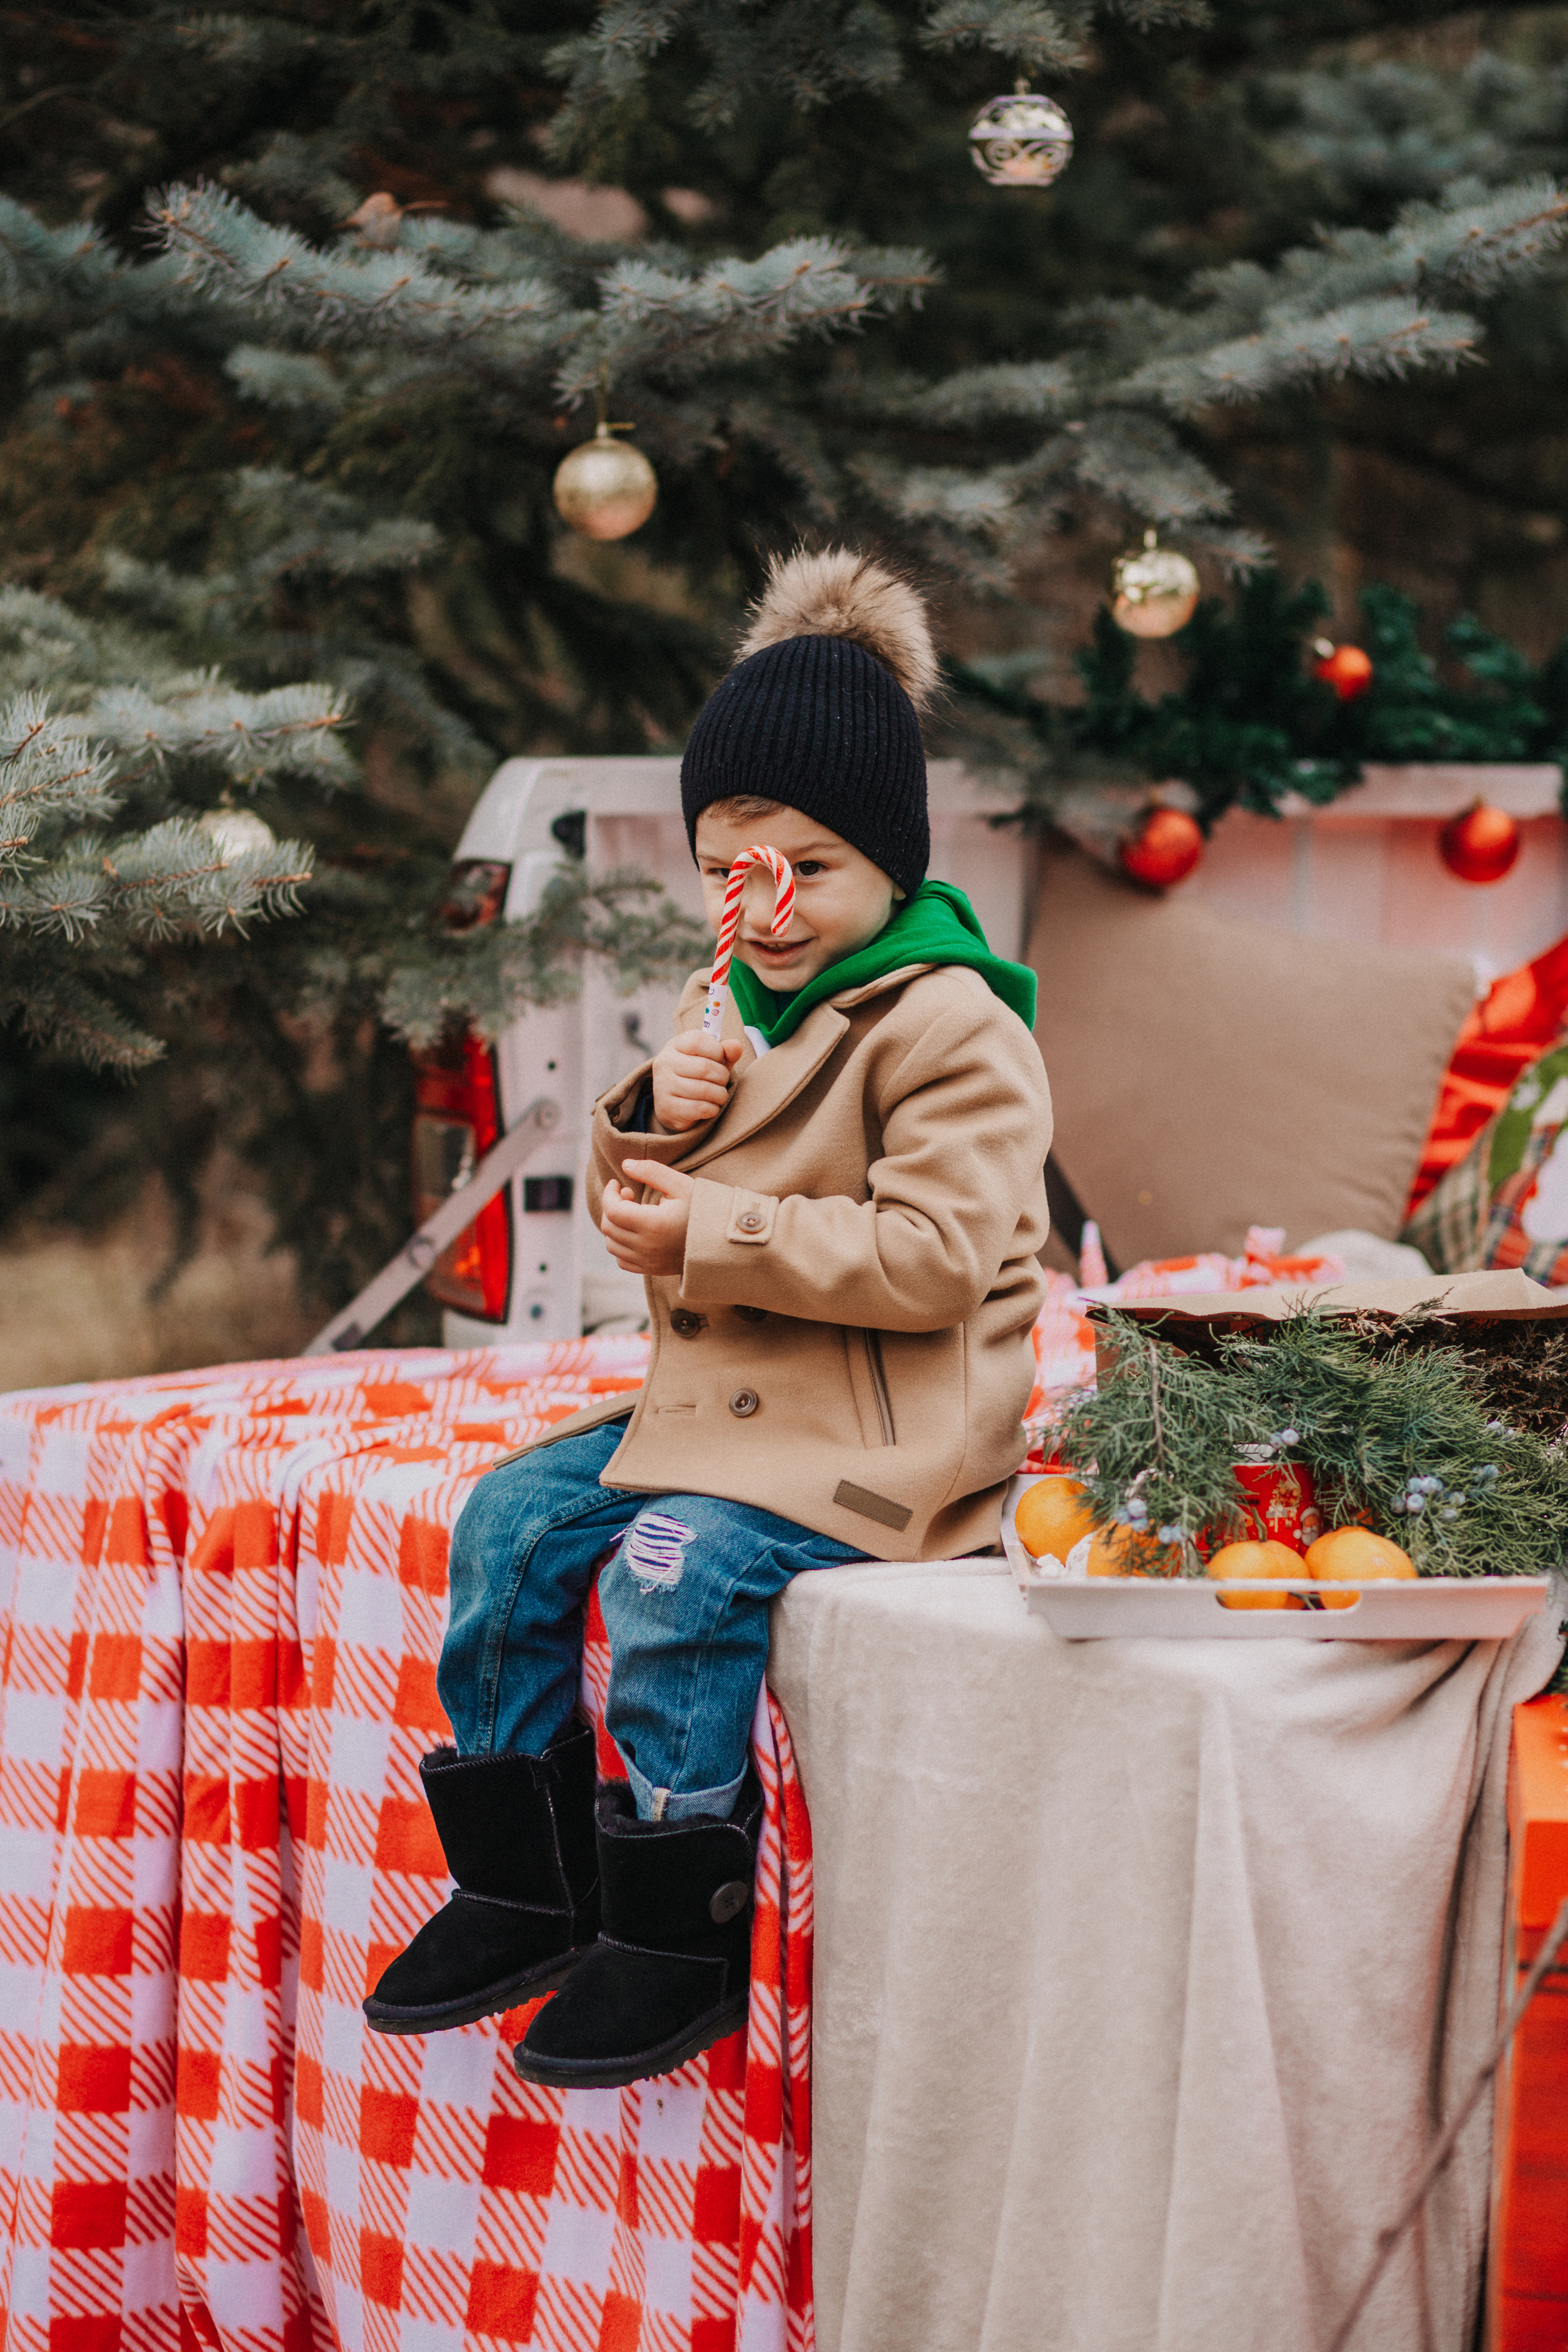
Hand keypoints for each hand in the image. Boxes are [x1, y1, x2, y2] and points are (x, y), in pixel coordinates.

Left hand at [601, 1160, 695, 1277]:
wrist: (722, 1241)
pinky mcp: (651, 1270)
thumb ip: (651, 1171)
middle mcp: (648, 1247)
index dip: (608, 1194)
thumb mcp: (680, 1184)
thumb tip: (625, 1164)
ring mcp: (649, 1261)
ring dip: (615, 1226)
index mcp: (654, 1224)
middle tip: (628, 1195)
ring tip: (633, 1213)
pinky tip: (635, 1231)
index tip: (616, 1183)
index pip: (613, 1211)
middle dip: (612, 1207)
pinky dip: (621, 1245)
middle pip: (609, 1227)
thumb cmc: (703, 1209)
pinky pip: (622, 1260)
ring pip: (612, 1245)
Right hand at [651, 1028, 740, 1132]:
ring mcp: (663, 1085)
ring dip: (720, 1095)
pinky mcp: (667, 1107)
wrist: (672, 1104)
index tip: (720, 1059)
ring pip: (704, 1090)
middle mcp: (665, 1063)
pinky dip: (712, 1109)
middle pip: (705, 1067)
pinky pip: (700, 1108)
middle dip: (722, 1076)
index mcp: (675, 1045)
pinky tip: (710, 1106)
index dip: (717, 1051)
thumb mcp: (711, 1059)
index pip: (698, 1041)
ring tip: (719, 1095)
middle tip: (722, 1081)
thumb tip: (736, 1046)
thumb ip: (726, 1051)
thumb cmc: (696, 1076)